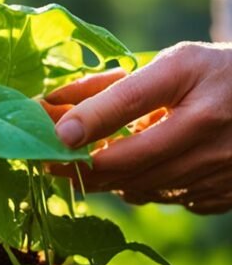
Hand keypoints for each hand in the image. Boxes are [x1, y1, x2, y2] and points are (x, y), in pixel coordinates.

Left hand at [44, 43, 231, 213]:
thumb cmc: (212, 74)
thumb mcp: (169, 64)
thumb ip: (111, 85)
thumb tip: (50, 102)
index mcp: (190, 77)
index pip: (131, 99)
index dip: (89, 118)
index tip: (56, 135)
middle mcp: (210, 125)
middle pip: (134, 159)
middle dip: (85, 166)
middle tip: (52, 163)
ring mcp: (223, 164)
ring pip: (147, 186)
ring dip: (110, 180)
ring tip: (86, 168)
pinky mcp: (229, 192)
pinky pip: (173, 200)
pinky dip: (146, 189)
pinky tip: (137, 175)